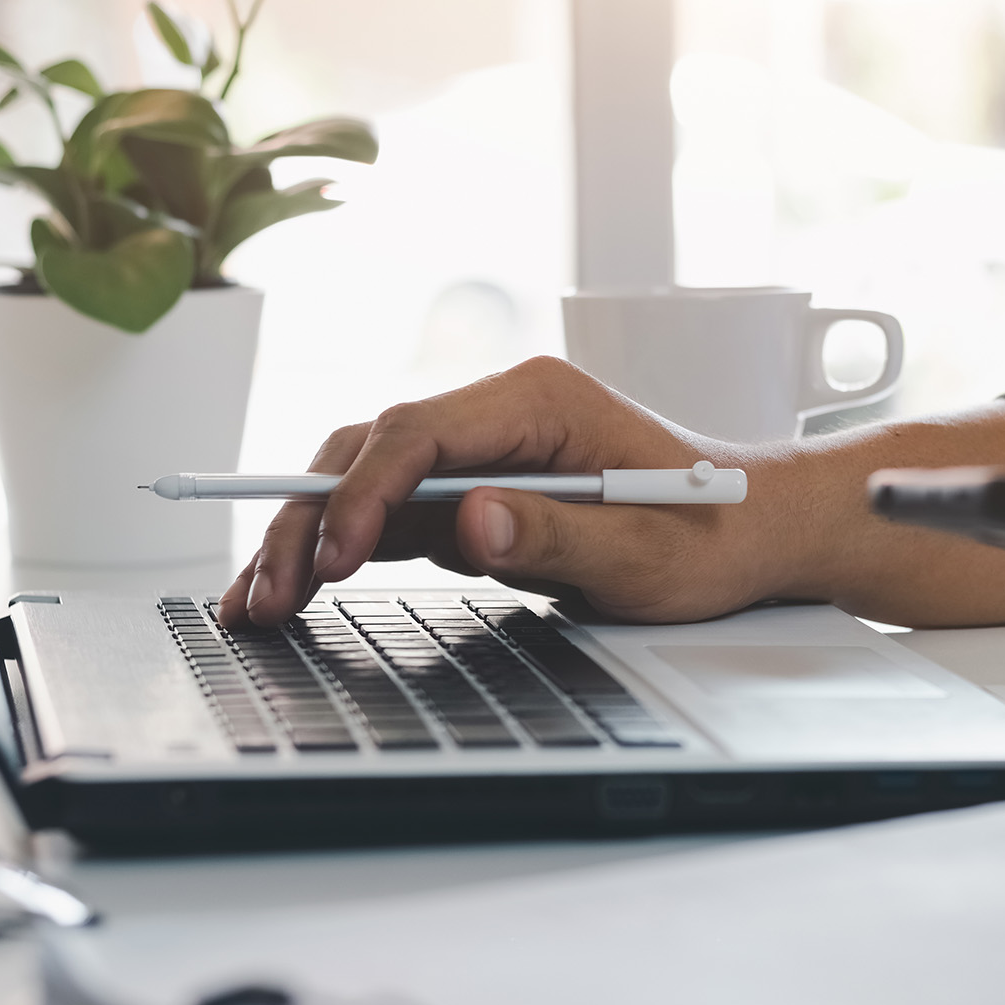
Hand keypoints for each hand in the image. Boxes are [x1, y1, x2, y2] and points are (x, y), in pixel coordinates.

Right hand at [220, 355, 1004, 630]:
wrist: (747, 535)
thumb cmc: (711, 535)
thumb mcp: (646, 550)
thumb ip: (559, 534)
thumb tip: (472, 522)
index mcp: (537, 401)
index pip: (419, 431)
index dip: (365, 492)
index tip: (337, 557)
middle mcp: (496, 416)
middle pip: (370, 449)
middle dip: (311, 517)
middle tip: (271, 593)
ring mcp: (477, 455)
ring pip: (362, 480)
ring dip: (307, 535)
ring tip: (257, 603)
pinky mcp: (470, 496)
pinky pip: (384, 517)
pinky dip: (335, 551)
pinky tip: (293, 590)